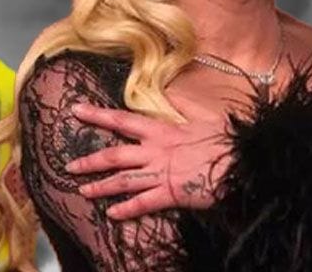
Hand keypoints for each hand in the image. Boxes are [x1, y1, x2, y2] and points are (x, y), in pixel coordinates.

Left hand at [66, 96, 230, 220]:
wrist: (242, 158)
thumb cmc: (226, 139)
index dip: (97, 115)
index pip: (123, 120)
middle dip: (90, 160)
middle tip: (69, 164)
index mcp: (163, 130)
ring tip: (83, 192)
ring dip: (100, 187)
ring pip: (122, 181)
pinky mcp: (171, 193)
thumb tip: (176, 97)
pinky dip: (126, 210)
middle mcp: (157, 150)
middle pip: (115, 154)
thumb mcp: (203, 119)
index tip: (76, 110)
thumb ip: (185, 112)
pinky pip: (142, 203)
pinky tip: (112, 215)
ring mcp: (162, 172)